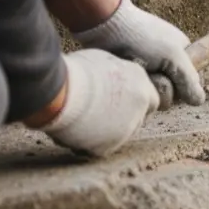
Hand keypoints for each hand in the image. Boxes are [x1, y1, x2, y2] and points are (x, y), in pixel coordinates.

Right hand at [37, 50, 159, 156]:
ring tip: (78, 120)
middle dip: (121, 119)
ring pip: (120, 134)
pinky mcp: (111, 145)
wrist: (59, 92)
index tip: (119, 103)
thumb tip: (111, 78)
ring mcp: (128, 126)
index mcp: (139, 79)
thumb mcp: (100, 61)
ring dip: (105, 130)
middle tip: (97, 115)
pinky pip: (100, 147)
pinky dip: (88, 143)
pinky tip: (71, 132)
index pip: (149, 97)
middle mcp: (140, 103)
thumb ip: (114, 73)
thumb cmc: (73, 72)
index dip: (134, 102)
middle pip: (138, 117)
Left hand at [73, 0, 206, 106]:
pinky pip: (135, 91)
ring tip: (134, 70)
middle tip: (151, 70)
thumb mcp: (173, 55)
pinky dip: (131, 86)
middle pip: (171, 92)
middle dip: (161, 86)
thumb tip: (200, 101)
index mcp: (181, 53)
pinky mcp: (127, 74)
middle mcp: (165, 62)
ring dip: (145, 85)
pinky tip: (123, 77)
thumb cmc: (141, 36)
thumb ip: (189, 79)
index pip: (190, 83)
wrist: (104, 26)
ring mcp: (145, 68)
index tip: (171, 78)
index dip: (182, 87)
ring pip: (153, 93)